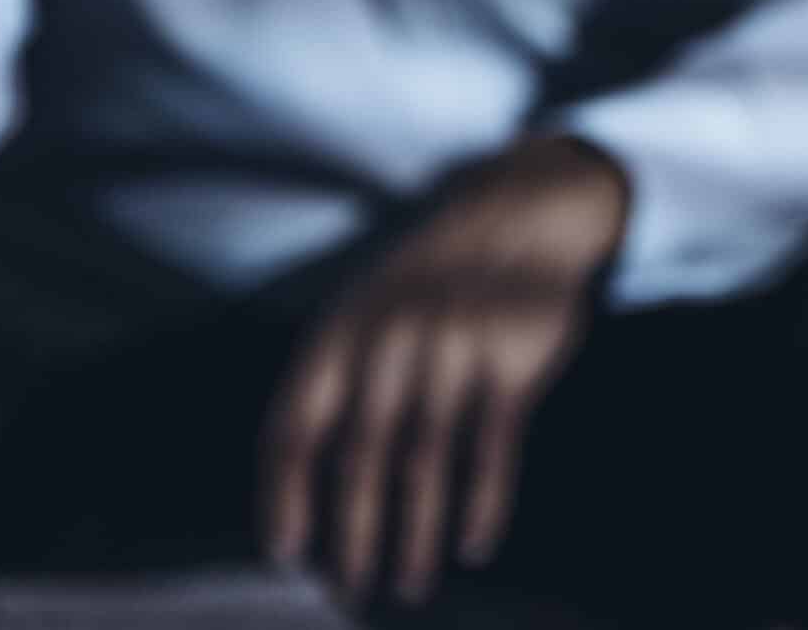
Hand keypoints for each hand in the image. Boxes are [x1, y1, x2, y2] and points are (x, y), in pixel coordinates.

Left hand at [261, 136, 630, 606]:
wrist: (522, 216)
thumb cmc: (430, 279)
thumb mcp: (365, 305)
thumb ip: (335, 376)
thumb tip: (303, 480)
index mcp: (341, 329)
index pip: (295, 425)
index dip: (285, 494)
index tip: (286, 555)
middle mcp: (391, 338)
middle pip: (361, 455)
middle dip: (352, 534)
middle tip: (352, 592)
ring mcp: (455, 346)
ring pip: (426, 462)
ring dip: (415, 535)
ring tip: (410, 587)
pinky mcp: (513, 358)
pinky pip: (493, 448)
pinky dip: (482, 503)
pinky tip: (473, 545)